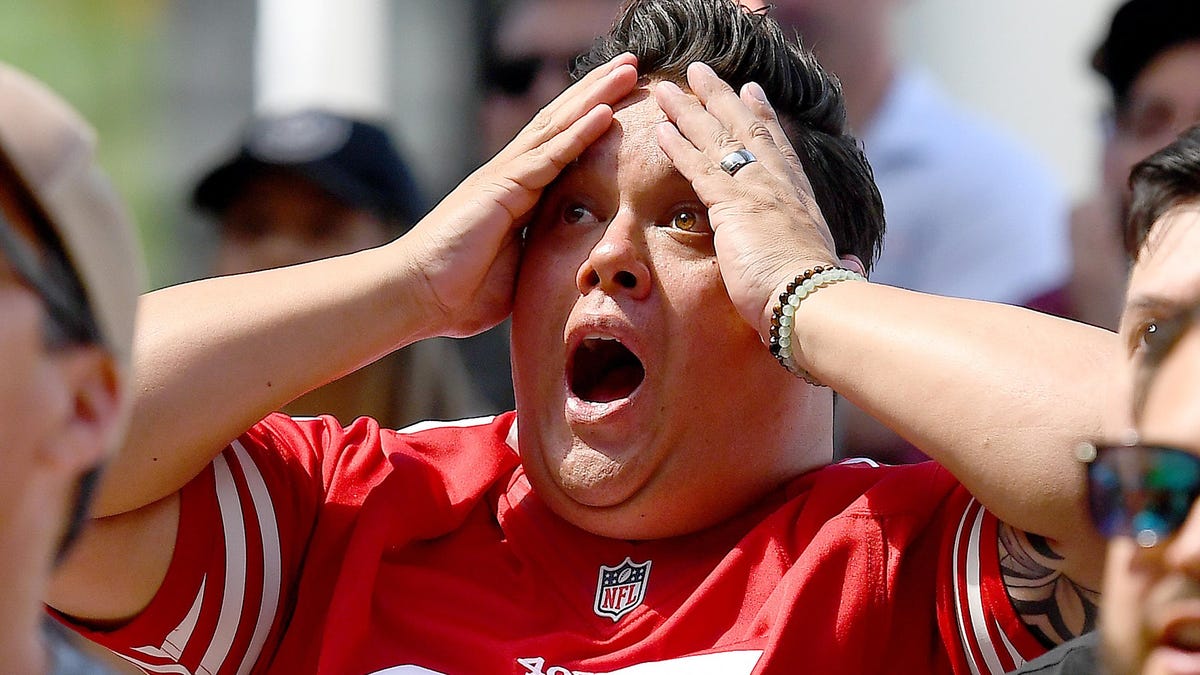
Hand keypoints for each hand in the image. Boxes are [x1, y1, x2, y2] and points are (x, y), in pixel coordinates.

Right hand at [401, 54, 638, 337]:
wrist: (418, 295)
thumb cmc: (459, 292)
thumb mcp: (519, 272)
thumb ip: (543, 259)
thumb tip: (575, 270)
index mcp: (519, 193)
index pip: (563, 145)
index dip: (592, 120)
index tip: (625, 100)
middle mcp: (512, 175)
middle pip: (562, 122)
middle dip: (598, 91)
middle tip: (631, 65)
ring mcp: (506, 176)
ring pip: (559, 125)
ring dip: (596, 96)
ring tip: (627, 69)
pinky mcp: (502, 187)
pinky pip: (549, 155)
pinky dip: (578, 131)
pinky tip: (604, 111)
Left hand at [654, 62, 843, 339]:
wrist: (811, 303)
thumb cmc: (821, 298)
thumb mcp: (831, 272)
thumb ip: (840, 265)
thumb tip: (854, 269)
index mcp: (801, 199)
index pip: (779, 147)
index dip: (763, 117)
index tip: (751, 92)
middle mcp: (780, 185)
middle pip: (745, 128)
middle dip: (720, 97)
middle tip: (700, 72)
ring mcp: (756, 189)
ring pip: (717, 139)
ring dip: (688, 110)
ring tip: (666, 88)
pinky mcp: (732, 205)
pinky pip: (699, 167)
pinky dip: (678, 146)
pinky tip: (661, 128)